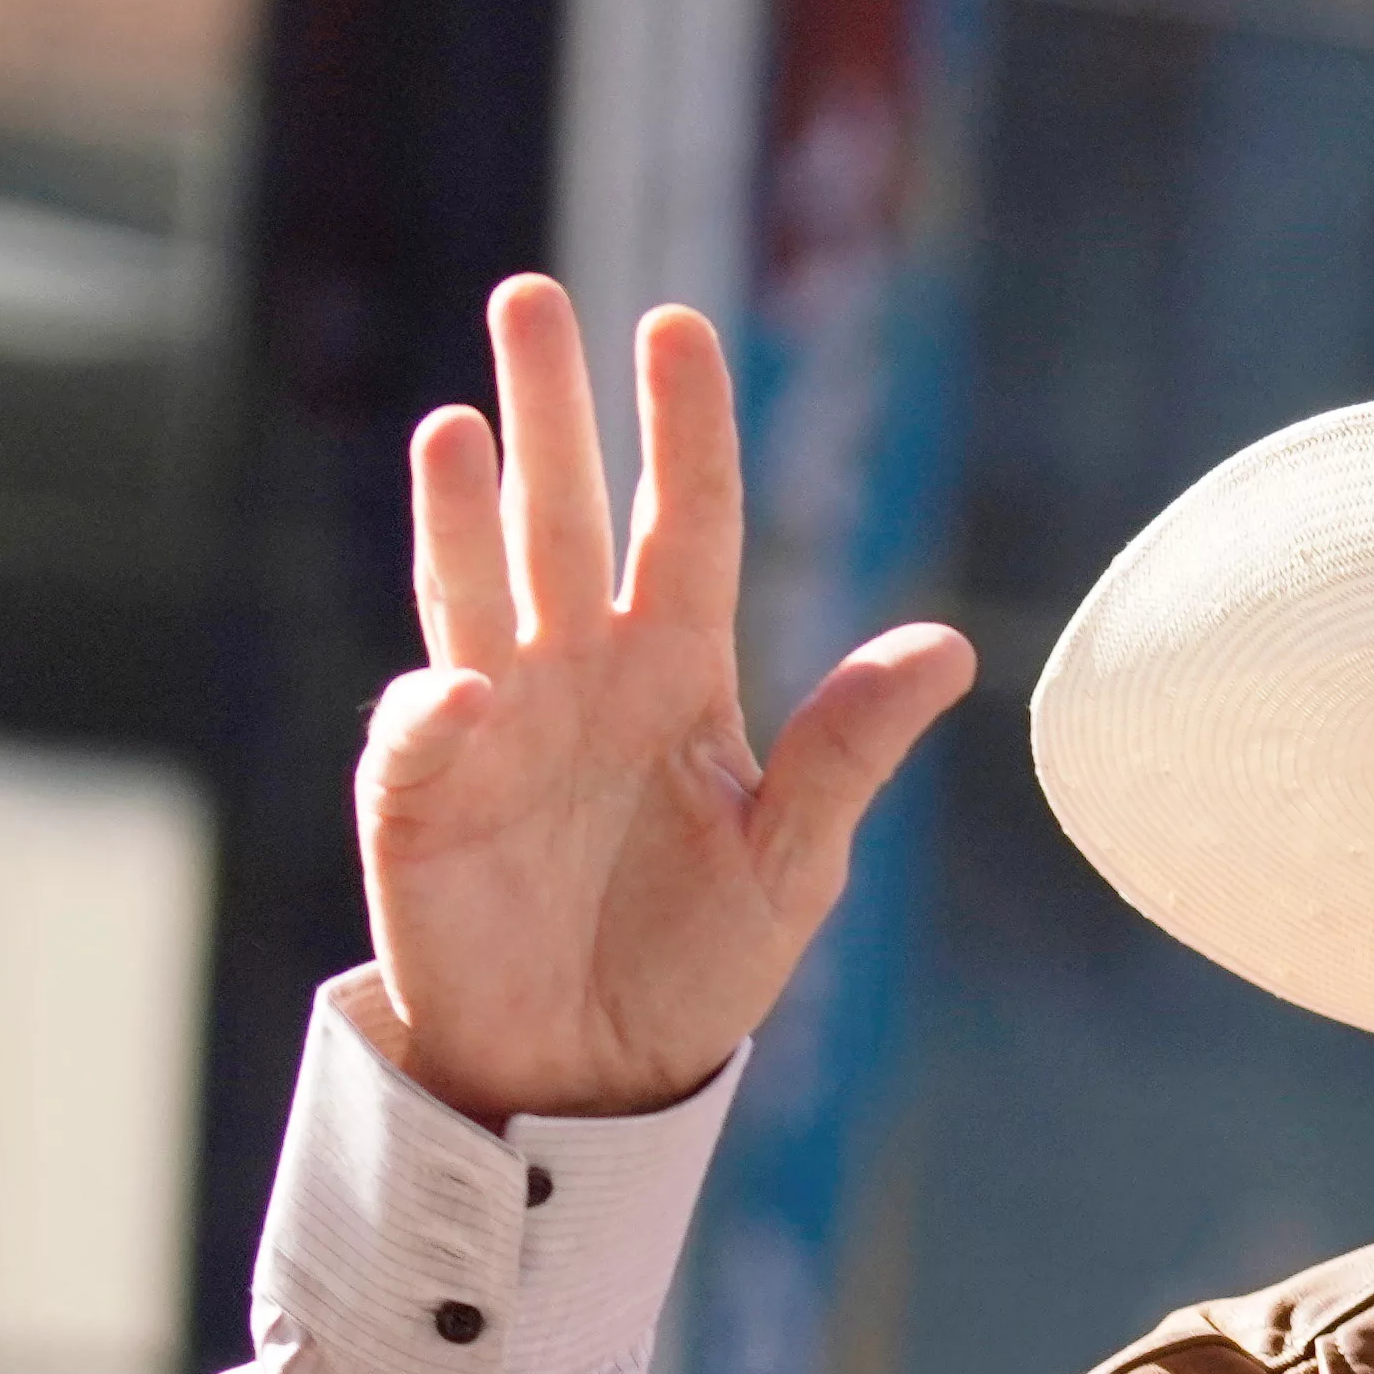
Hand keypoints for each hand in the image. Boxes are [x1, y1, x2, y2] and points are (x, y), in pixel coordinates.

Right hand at [358, 277, 973, 1125]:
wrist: (595, 1073)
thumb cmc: (698, 961)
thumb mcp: (795, 858)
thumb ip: (850, 749)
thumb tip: (951, 647)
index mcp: (676, 673)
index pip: (684, 523)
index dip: (682, 428)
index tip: (678, 327)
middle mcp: (578, 673)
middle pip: (564, 517)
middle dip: (549, 412)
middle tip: (532, 301)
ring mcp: (492, 726)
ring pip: (474, 589)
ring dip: (463, 512)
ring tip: (460, 426)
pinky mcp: (422, 799)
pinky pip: (423, 736)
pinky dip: (437, 712)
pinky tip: (461, 690)